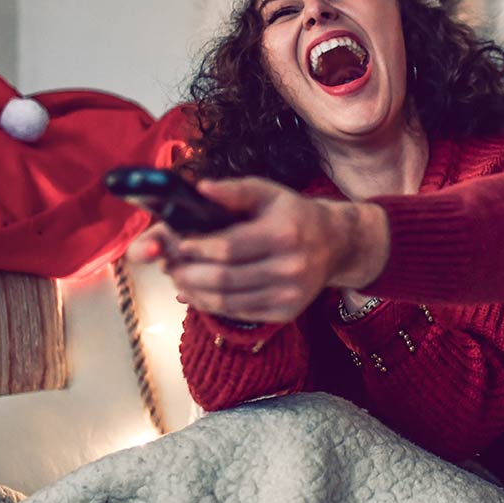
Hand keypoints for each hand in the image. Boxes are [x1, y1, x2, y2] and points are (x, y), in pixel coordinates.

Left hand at [134, 177, 387, 324]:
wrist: (334, 243)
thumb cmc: (293, 214)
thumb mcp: (268, 192)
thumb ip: (233, 190)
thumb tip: (198, 189)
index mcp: (284, 234)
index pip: (228, 248)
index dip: (196, 248)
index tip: (177, 243)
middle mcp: (291, 268)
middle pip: (224, 278)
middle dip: (188, 273)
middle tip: (169, 265)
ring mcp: (290, 294)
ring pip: (227, 301)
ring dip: (194, 291)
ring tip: (178, 278)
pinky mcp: (286, 312)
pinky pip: (238, 313)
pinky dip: (210, 305)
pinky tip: (195, 293)